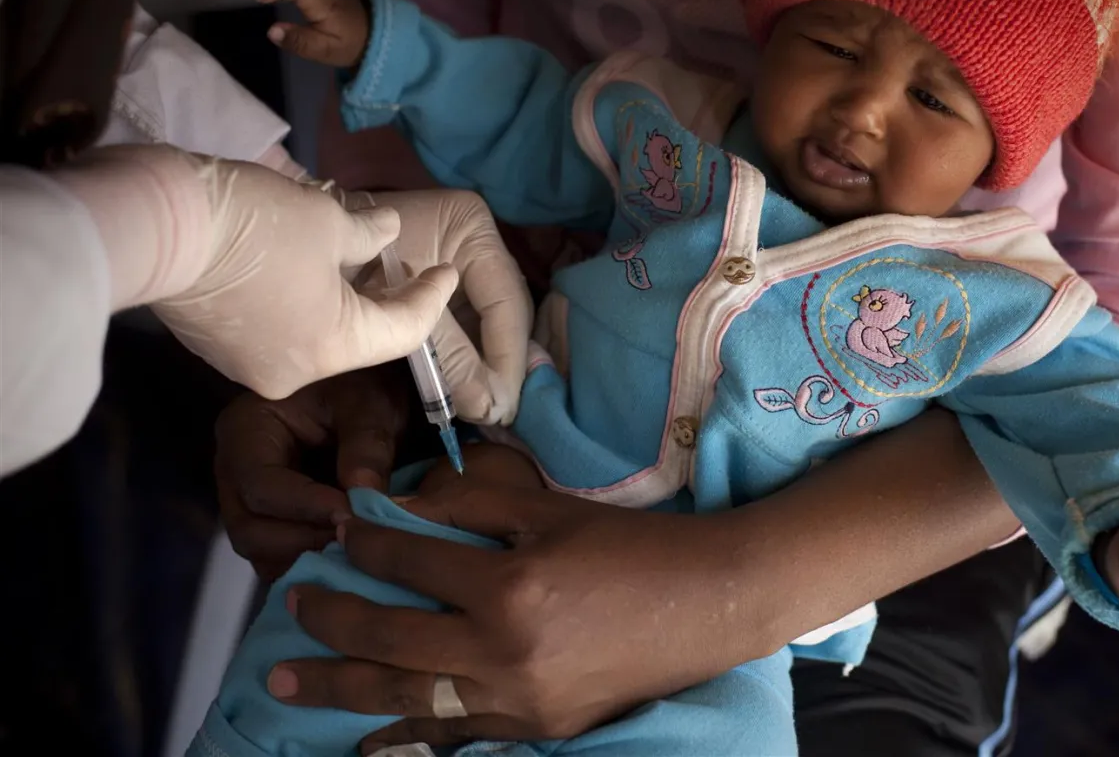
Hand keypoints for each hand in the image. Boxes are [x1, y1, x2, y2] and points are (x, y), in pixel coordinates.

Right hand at [58, 144, 453, 398]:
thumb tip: (390, 231)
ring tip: (338, 261)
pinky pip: (274, 332)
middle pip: (356, 338)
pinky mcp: (216, 352)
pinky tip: (288, 272)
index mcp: (334, 347)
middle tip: (398, 265)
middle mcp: (294, 373)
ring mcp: (250, 368)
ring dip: (332, 301)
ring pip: (313, 336)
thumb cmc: (254, 223)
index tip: (445, 270)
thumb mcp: (327, 219)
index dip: (431, 298)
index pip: (404, 331)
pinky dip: (291, 306)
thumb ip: (370, 235)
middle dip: (379, 300)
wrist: (153, 225)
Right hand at [215, 364, 411, 580]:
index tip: (351, 515)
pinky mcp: (272, 520)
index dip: (305, 507)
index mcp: (246, 431)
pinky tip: (348, 560)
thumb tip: (363, 498)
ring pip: (261, 550)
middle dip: (302, 541)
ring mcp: (249, 500)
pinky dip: (309, 562)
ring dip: (306, 558)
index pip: (260, 485)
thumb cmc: (363, 385)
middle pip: (249, 528)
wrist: (369, 388)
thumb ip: (366, 447)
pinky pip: (279, 555)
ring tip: (355, 555)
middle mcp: (235, 470)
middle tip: (356, 542)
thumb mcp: (370, 404)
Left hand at [264, 481, 771, 749]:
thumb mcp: (550, 511)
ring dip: (342, 688)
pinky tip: (365, 738)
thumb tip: (398, 511)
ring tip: (287, 682)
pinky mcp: (536, 729)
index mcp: (510, 585)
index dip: (364, 545)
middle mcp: (505, 651)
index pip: (410, 563)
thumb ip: (470, 510)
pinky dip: (404, 736)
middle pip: (390, 641)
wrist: (705, 603)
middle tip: (289, 608)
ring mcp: (519, 700)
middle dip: (331, 623)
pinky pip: (454, 735)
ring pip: (409, 698)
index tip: (338, 533)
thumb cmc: (630, 546)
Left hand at [340, 187, 531, 425]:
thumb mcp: (402, 308)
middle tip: (500, 414)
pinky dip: (468, 361)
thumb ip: (448, 354)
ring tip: (490, 411)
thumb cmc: (342, 262)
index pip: (506, 300)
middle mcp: (475, 244)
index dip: (508, 356)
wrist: (290, 246)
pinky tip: (474, 393)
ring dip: (490, 368)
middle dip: (503, 366)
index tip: (505, 404)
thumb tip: (486, 408)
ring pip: (489, 326)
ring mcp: (461, 267)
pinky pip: (466, 329)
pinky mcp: (443, 289)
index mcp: (471, 227)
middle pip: (504, 314)